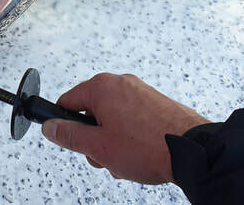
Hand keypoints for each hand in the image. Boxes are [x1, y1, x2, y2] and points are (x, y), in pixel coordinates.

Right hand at [41, 73, 208, 183]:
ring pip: (112, 119)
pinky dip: (130, 137)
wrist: (193, 150)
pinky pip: (131, 119)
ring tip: (127, 159)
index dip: (65, 125)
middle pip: (91, 112)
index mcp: (101, 87)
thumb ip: (70, 136)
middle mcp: (120, 84)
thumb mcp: (99, 146)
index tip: (71, 140)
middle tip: (105, 156)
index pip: (67, 102)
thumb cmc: (149, 146)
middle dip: (94, 139)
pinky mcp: (155, 103)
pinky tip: (140, 154)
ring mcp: (140, 92)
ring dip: (113, 141)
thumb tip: (50, 127)